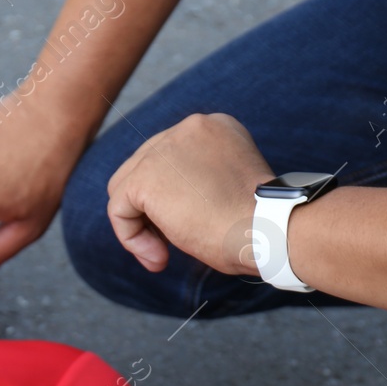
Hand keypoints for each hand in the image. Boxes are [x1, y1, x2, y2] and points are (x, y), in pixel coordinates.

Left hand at [106, 112, 274, 275]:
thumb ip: (199, 185)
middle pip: (143, 168)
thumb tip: (165, 206)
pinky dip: (131, 238)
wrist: (267, 229)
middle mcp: (188, 127)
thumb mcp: (230, 191)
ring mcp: (164, 148)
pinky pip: (119, 209)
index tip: (191, 227)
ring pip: (125, 188)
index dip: (171, 198)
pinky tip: (158, 258)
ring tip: (163, 255)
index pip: (171, 158)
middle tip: (170, 247)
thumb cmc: (260, 225)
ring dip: (140, 227)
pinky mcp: (146, 176)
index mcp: (214, 127)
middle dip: (151, 211)